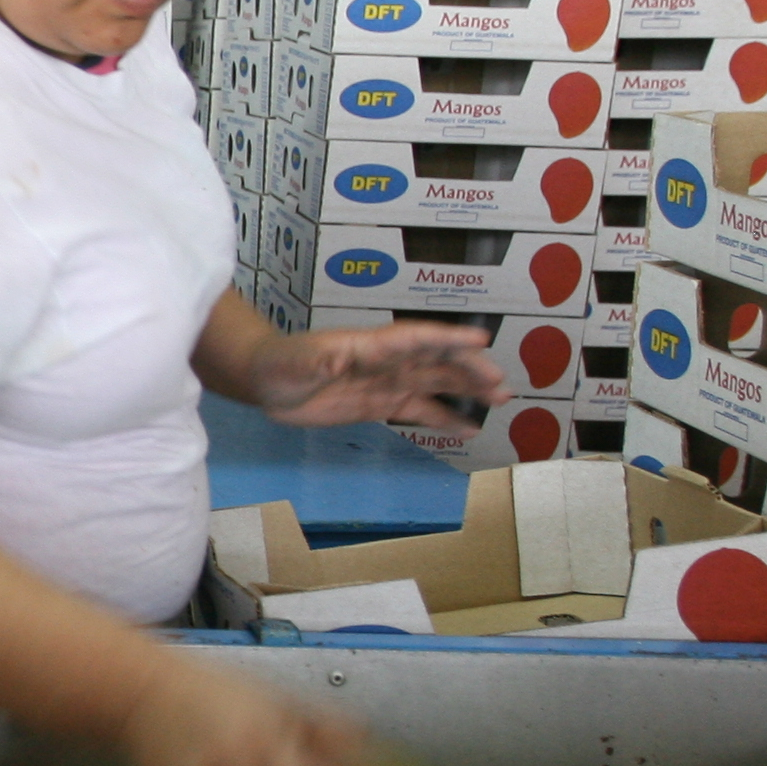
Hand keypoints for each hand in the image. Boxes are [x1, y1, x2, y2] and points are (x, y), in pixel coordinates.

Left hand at [251, 320, 508, 431]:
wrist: (266, 381)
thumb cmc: (281, 363)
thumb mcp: (297, 361)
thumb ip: (319, 361)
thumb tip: (336, 360)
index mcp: (370, 346)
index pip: (415, 338)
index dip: (446, 338)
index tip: (479, 339)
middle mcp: (386, 362)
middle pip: (436, 361)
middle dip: (468, 369)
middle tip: (500, 383)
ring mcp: (386, 383)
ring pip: (435, 384)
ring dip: (466, 390)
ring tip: (500, 400)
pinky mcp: (380, 405)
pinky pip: (419, 410)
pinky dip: (445, 418)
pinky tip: (469, 428)